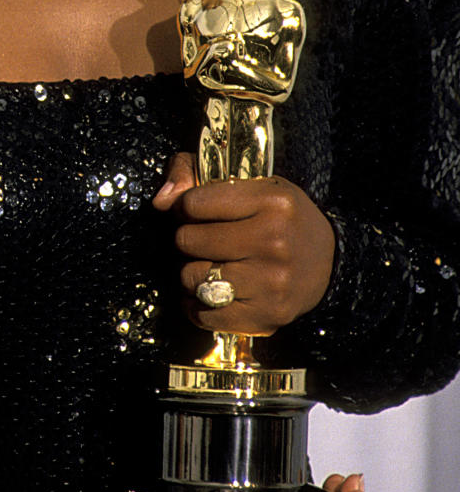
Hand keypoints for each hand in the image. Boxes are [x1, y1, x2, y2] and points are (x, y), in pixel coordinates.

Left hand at [152, 153, 334, 333]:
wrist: (329, 262)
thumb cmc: (281, 218)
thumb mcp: (252, 183)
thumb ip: (196, 175)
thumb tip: (161, 201)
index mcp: (271, 202)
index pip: (194, 203)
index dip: (186, 208)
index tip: (196, 212)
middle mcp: (274, 241)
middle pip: (188, 241)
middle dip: (188, 240)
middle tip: (204, 241)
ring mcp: (272, 282)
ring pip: (193, 278)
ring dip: (192, 273)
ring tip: (211, 266)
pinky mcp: (267, 315)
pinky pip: (205, 315)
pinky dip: (197, 306)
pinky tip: (210, 294)